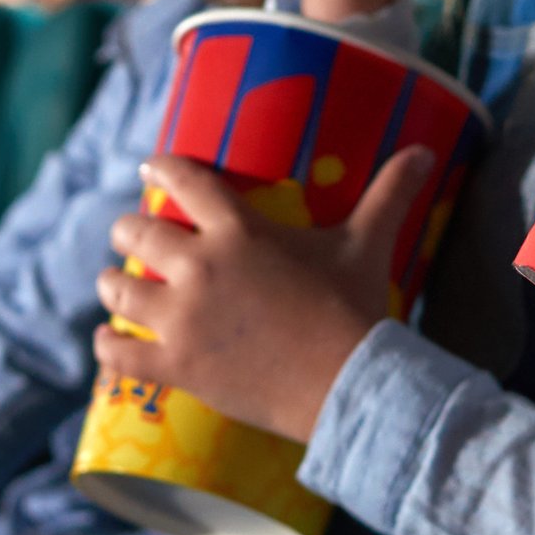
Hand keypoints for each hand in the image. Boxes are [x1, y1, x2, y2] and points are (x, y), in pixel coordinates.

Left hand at [91, 150, 431, 441]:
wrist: (348, 384)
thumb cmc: (355, 309)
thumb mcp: (368, 244)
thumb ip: (389, 193)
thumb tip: (427, 151)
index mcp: (239, 231)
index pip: (185, 182)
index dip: (160, 169)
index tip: (148, 168)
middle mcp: (199, 268)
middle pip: (137, 235)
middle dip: (127, 231)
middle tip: (129, 235)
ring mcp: (183, 319)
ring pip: (119, 291)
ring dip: (111, 284)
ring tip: (112, 284)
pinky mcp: (178, 366)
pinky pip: (119, 353)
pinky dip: (108, 346)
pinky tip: (107, 341)